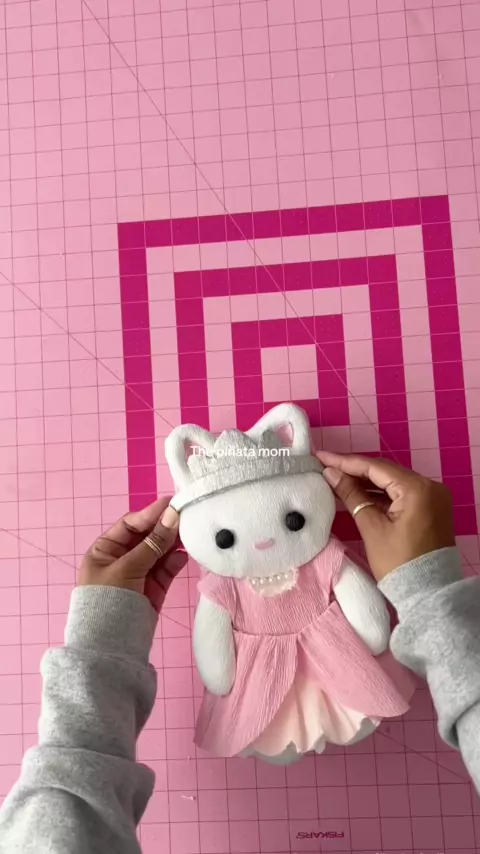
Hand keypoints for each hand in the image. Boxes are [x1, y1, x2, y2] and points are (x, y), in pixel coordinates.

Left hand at [79, 498, 187, 611]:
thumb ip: (153, 543)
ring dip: (174, 543)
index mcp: (105, 550)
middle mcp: (122, 559)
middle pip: (147, 537)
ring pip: (160, 552)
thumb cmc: (108, 601)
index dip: (151, 514)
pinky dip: (176, 561)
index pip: (131, 525)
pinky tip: (185, 554)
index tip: (172, 504)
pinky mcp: (153, 589)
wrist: (110, 647)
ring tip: (191, 533)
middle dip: (166, 528)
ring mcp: (139, 575)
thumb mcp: (127, 567)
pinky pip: (166, 570)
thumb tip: (172, 515)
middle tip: (188, 516)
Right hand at [317, 452, 454, 581]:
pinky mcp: (430, 507)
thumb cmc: (398, 563)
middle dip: (354, 470)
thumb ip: (351, 495)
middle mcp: (429, 486)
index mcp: (417, 489)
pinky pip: (400, 493)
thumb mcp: (372, 527)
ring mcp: (432, 497)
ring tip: (337, 479)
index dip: (345, 462)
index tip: (322, 457)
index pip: (376, 468)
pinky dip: (379, 494)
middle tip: (326, 467)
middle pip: (385, 472)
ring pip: (392, 482)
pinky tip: (357, 493)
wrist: (427, 594)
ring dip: (365, 482)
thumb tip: (331, 474)